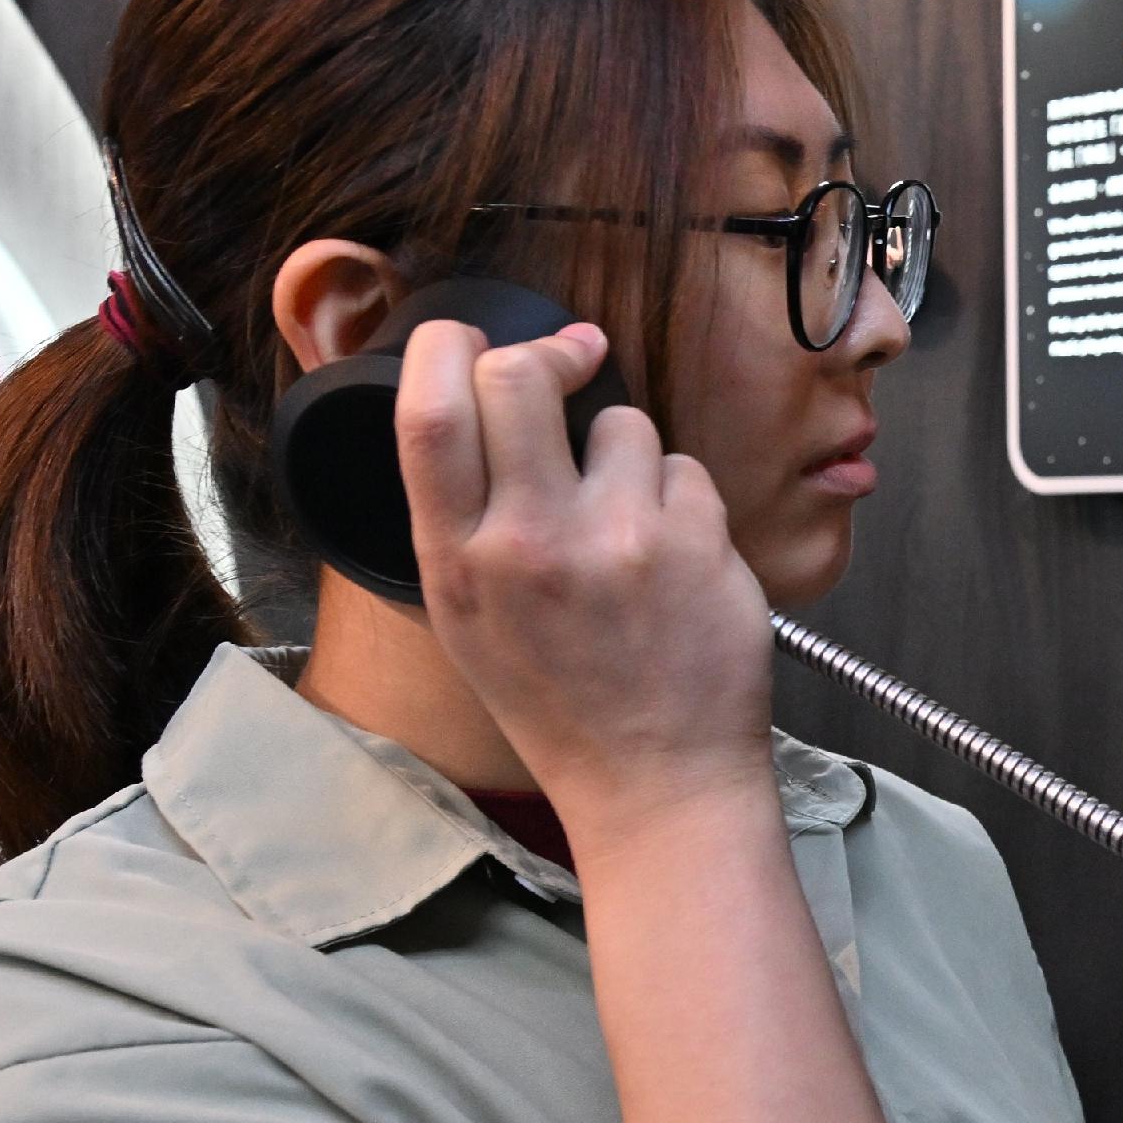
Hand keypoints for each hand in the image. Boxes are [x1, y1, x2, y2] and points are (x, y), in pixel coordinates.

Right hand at [393, 319, 775, 826]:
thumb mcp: (468, 619)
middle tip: (572, 363)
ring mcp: (617, 538)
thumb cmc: (561, 700)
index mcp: (455, 563)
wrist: (656, 783)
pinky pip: (684, 466)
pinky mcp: (694, 541)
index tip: (471, 339)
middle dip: (550, 355)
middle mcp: (528, 543)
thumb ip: (463, 515)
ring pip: (623, 419)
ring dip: (628, 451)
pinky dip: (681, 498)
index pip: (428, 413)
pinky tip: (675, 560)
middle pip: (518, 376)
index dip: (446, 348)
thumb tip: (478, 399)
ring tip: (630, 524)